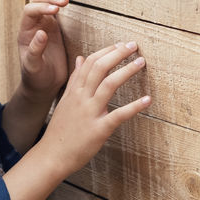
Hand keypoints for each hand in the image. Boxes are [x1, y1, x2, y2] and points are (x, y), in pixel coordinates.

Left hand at [17, 0, 68, 101]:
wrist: (42, 86)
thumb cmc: (36, 78)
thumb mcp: (33, 68)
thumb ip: (34, 51)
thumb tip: (40, 33)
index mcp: (24, 32)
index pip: (30, 11)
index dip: (42, 8)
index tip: (56, 11)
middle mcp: (31, 24)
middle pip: (36, 1)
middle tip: (65, 2)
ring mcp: (42, 23)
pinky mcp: (52, 26)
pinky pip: (51, 4)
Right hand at [36, 41, 151, 181]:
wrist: (52, 156)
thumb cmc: (61, 130)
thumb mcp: (64, 100)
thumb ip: (74, 80)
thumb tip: (80, 58)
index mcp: (74, 91)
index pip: (90, 62)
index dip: (106, 51)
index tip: (119, 44)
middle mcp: (81, 98)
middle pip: (100, 68)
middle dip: (118, 54)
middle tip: (133, 46)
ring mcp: (90, 113)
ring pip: (108, 85)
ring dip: (126, 71)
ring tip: (140, 62)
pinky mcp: (99, 130)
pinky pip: (118, 115)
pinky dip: (134, 106)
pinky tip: (147, 99)